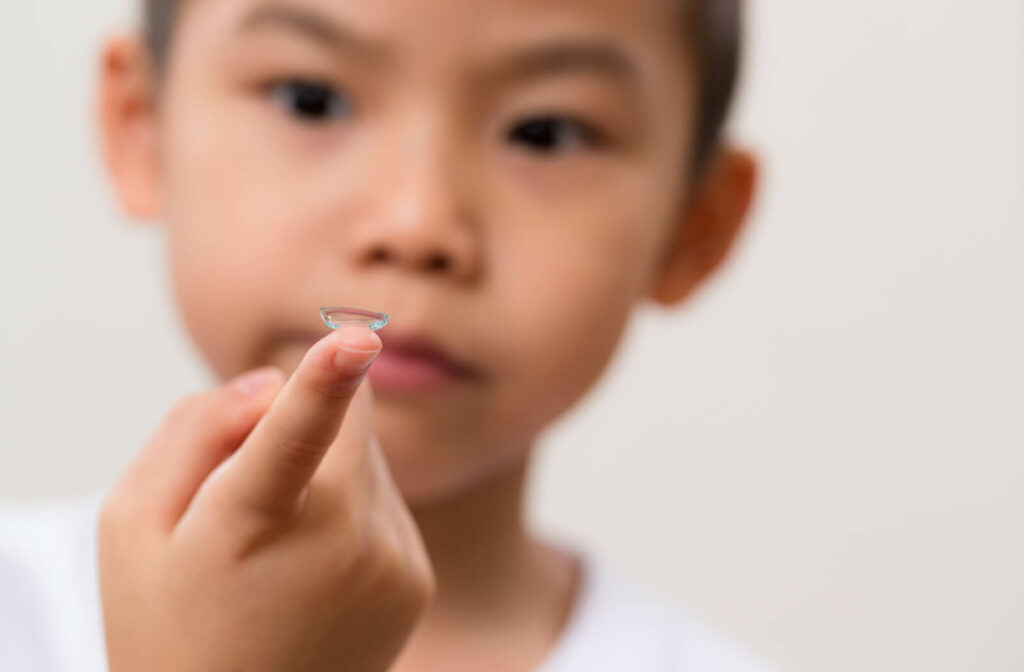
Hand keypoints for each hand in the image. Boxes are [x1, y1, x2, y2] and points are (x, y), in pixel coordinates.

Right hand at [98, 326, 433, 671]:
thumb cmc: (170, 619)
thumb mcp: (133, 524)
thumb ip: (191, 432)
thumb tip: (270, 382)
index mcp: (249, 524)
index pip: (290, 439)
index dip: (323, 382)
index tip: (359, 337)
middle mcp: (337, 544)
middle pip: (349, 421)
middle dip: (310, 423)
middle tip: (256, 486)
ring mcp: (387, 564)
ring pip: (368, 460)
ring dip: (330, 473)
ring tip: (283, 547)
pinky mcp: (416, 579)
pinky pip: (388, 502)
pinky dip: (356, 512)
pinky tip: (317, 570)